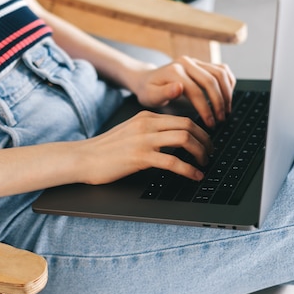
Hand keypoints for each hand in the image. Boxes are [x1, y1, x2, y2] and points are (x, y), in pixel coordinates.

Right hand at [77, 111, 212, 184]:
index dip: (200, 131)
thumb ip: (150, 132)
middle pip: (188, 126)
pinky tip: (195, 176)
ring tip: (205, 164)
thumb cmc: (105, 150)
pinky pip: (173, 162)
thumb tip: (172, 142)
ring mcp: (144, 140)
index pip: (182, 119)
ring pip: (184, 139)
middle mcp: (147, 125)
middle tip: (211, 153)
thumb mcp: (130, 132)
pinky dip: (189, 170)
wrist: (82, 158)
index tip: (206, 143)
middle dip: (205, 140)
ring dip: (200, 152)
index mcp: (146, 117)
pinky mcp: (140, 157)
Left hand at [131, 56, 235, 127]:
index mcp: (174, 71)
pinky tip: (227, 98)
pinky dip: (228, 83)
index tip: (210, 123)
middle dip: (219, 102)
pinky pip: (223, 70)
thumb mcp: (150, 96)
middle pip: (211, 80)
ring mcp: (196, 61)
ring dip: (227, 93)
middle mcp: (187, 62)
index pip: (196, 90)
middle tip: (221, 119)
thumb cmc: (149, 91)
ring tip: (226, 111)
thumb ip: (164, 93)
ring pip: (221, 73)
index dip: (206, 109)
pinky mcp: (203, 63)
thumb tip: (179, 88)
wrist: (147, 79)